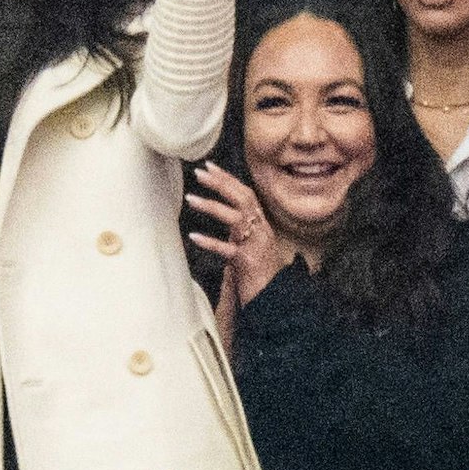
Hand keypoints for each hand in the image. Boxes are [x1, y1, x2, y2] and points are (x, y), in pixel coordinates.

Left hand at [186, 160, 296, 311]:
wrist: (277, 303)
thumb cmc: (261, 277)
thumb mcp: (252, 249)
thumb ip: (240, 233)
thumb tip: (225, 216)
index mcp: (262, 227)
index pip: (246, 195)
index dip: (228, 179)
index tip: (209, 166)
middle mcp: (262, 232)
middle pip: (243, 199)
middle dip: (221, 183)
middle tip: (198, 172)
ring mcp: (256, 247)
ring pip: (236, 219)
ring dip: (212, 206)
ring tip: (190, 198)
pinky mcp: (248, 264)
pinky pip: (228, 250)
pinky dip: (210, 242)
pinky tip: (194, 237)